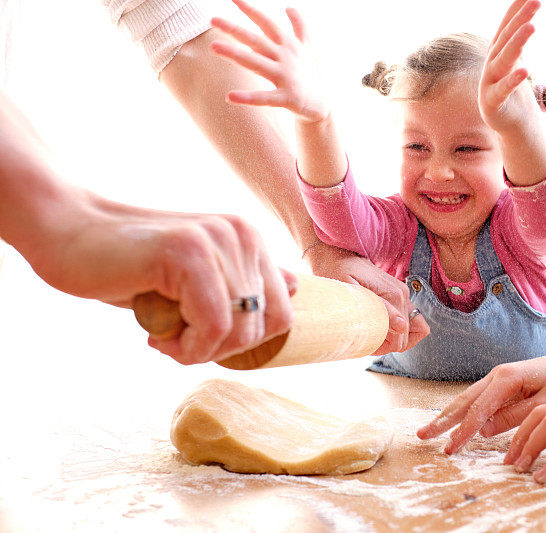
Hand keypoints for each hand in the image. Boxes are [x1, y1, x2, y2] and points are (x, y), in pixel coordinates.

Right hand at [32, 198, 295, 364]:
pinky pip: (214, 324)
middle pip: (263, 326)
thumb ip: (244, 278)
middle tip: (176, 340)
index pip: (281, 313)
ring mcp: (218, 238)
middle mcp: (242, 233)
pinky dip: (186, 346)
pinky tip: (154, 335)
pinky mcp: (189, 252)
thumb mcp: (196, 275)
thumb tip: (297, 285)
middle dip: (220, 349)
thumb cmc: (130, 263)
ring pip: (239, 329)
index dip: (241, 341)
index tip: (199, 337)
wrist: (65, 232)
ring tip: (162, 335)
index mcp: (249, 238)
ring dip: (198, 350)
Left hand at [210, 1, 328, 122]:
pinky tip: (229, 96)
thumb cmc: (311, 74)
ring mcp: (286, 77)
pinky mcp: (286, 98)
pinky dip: (248, 98)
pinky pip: (264, 98)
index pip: (267, 23)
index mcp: (289, 45)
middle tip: (212, 20)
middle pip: (256, 40)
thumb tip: (290, 7)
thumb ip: (299, 27)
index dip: (250, 10)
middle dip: (234, 29)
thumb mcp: (308, 48)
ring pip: (256, 63)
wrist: (323, 104)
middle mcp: (286, 57)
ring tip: (213, 46)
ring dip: (235, 54)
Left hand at [304, 242, 429, 353]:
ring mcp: (403, 294)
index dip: (383, 347)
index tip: (364, 342)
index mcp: (395, 295)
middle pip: (406, 336)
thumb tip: (403, 326)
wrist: (335, 254)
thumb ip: (380, 310)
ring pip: (414, 328)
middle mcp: (403, 295)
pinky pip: (409, 318)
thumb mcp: (354, 294)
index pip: (401, 337)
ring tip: (374, 334)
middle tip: (365, 339)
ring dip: (396, 338)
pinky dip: (397, 328)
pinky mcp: (398, 294)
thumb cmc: (337, 273)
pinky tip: (378, 326)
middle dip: (387, 344)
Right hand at [417, 338, 545, 453]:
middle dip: (443, 420)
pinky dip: (461, 412)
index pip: (478, 410)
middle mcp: (497, 376)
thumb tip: (484, 431)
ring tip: (428, 431)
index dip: (462, 431)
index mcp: (507, 378)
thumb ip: (515, 417)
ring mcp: (496, 379)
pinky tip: (450, 424)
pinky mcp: (500, 385)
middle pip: (464, 401)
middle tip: (422, 436)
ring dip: (447, 416)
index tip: (450, 449)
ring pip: (466, 399)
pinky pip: (476, 400)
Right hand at [479, 0, 540, 132]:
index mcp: (497, 52)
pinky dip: (513, 80)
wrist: (509, 122)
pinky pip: (503, 90)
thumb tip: (525, 18)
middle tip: (536, 2)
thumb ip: (517, 41)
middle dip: (520, 20)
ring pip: (504, 59)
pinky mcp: (492, 102)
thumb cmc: (513, 89)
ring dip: (517, 43)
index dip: (517, 10)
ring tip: (531, 27)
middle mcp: (491, 63)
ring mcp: (490, 82)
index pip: (507, 26)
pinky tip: (525, 71)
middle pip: (506, 39)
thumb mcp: (515, 61)